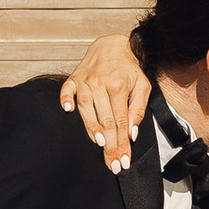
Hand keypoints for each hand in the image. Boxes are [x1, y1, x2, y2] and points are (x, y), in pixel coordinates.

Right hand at [60, 32, 149, 172]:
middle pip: (105, 119)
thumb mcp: (143, 86)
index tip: (123, 161)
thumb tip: (132, 133)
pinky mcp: (74, 78)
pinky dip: (65, 100)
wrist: (115, 44)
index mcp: (119, 86)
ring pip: (86, 107)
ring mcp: (85, 80)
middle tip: (112, 163)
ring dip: (91, 126)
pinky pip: (66, 90)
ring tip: (98, 143)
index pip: (121, 122)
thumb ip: (138, 109)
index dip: (122, 144)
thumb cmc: (129, 69)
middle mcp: (101, 83)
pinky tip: (67, 111)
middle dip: (109, 145)